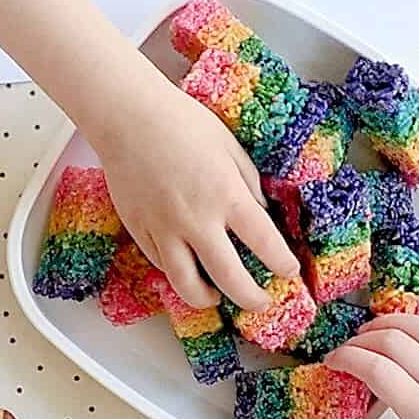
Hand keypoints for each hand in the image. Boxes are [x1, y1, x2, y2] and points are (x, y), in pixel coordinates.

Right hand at [89, 81, 302, 312]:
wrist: (128, 116)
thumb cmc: (181, 122)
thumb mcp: (231, 147)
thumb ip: (249, 184)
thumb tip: (259, 213)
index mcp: (227, 195)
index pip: (266, 244)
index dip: (282, 265)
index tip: (289, 272)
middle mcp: (197, 220)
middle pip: (230, 279)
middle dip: (252, 298)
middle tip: (260, 301)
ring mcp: (164, 229)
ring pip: (187, 285)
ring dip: (207, 298)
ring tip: (217, 297)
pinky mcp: (139, 230)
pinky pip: (161, 264)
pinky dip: (177, 272)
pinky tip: (187, 266)